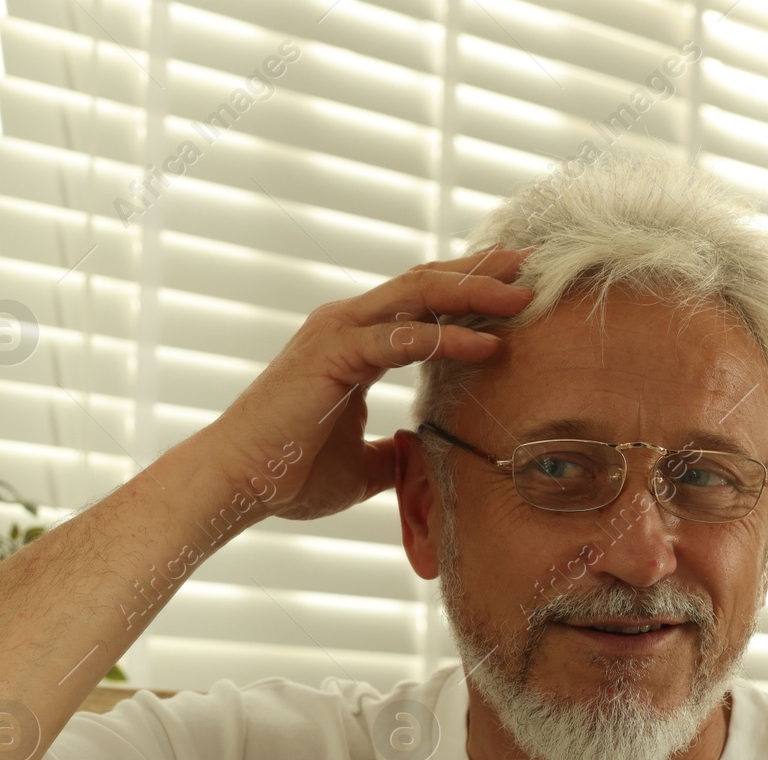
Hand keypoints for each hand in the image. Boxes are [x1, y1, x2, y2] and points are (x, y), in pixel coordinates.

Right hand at [205, 246, 534, 521]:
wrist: (237, 483)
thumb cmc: (287, 475)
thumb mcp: (359, 468)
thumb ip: (391, 456)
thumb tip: (418, 456)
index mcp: (352, 343)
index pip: (419, 303)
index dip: (467, 293)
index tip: (515, 290)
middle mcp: (345, 325)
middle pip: (425, 283)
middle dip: (480, 274)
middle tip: (531, 268)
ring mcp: (337, 332)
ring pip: (417, 295)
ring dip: (473, 292)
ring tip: (522, 294)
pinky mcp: (333, 354)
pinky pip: (401, 338)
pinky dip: (446, 337)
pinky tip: (486, 345)